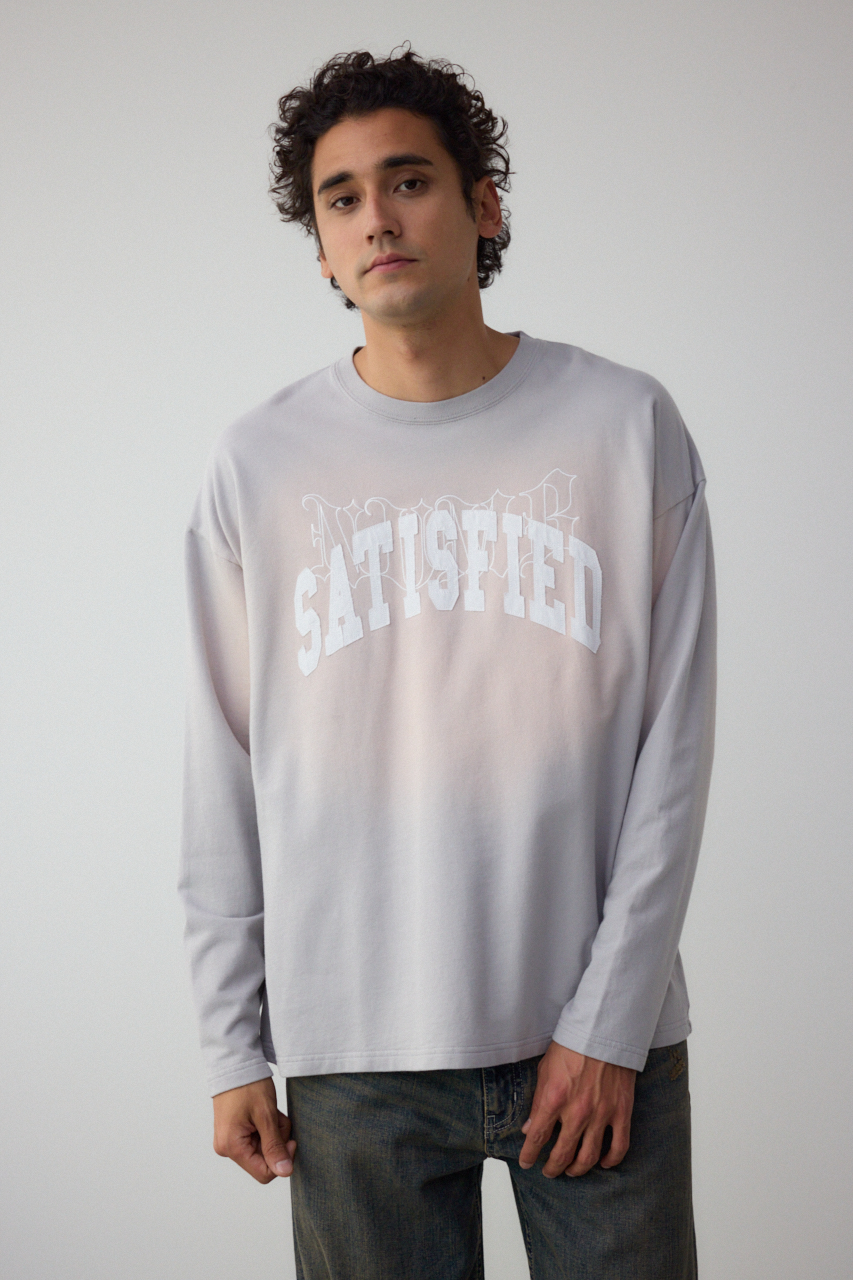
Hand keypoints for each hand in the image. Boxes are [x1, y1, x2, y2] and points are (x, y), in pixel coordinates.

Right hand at [212, 1077, 296, 1183]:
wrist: (235, 1063)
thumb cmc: (248, 1085)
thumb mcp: (266, 1116)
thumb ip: (275, 1146)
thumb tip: (285, 1172)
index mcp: (232, 1147)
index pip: (264, 1173)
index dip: (282, 1159)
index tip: (291, 1139)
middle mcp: (227, 1148)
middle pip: (264, 1159)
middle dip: (277, 1140)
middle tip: (277, 1118)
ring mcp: (229, 1140)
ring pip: (263, 1148)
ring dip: (273, 1132)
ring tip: (271, 1112)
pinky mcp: (234, 1133)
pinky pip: (257, 1139)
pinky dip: (266, 1127)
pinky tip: (265, 1112)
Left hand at [518, 1041, 635, 1177]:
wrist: (603, 1031)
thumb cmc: (572, 1045)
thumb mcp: (545, 1069)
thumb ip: (538, 1101)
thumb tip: (529, 1128)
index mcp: (554, 1099)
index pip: (537, 1137)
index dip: (530, 1154)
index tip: (527, 1162)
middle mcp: (577, 1112)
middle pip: (562, 1153)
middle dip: (552, 1167)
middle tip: (549, 1171)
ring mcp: (601, 1114)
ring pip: (589, 1157)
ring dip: (578, 1169)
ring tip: (571, 1171)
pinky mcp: (621, 1112)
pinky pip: (618, 1146)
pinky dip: (611, 1160)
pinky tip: (603, 1163)